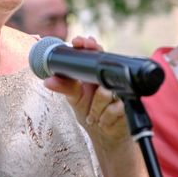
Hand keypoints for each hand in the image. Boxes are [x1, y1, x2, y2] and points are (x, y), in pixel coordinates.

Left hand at [43, 36, 128, 150]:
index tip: (79, 42)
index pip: (95, 53)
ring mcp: (121, 92)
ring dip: (96, 109)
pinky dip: (105, 118)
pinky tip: (103, 121)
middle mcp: (110, 79)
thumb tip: (48, 81)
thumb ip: (64, 87)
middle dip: (94, 93)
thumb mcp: (75, 99)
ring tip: (94, 116)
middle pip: (101, 75)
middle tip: (90, 101)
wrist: (105, 134)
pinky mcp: (129, 107)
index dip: (88, 45)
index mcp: (97, 72)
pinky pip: (113, 109)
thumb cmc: (89, 111)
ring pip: (105, 94)